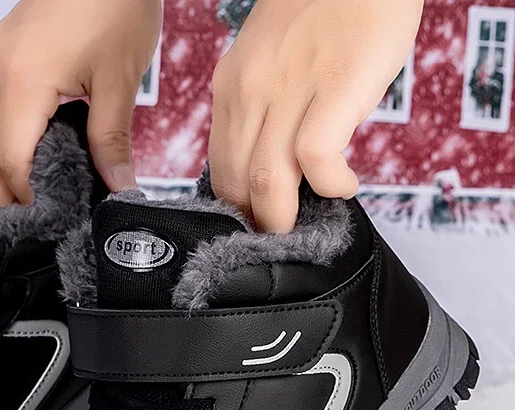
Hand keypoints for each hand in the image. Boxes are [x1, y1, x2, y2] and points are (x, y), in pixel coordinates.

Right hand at [0, 0, 161, 205]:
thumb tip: (119, 187)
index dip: (23, 197)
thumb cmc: (115, 4)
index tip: (45, 219)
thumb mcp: (119, 80)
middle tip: (25, 219)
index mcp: (24, 80)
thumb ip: (112, 140)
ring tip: (24, 194)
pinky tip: (26, 155)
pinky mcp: (0, 52)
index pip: (9, 160)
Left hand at [209, 0, 423, 231]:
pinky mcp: (333, 89)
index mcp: (231, 86)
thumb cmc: (325, 9)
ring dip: (281, 218)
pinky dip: (329, 186)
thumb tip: (270, 164)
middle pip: (234, 182)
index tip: (252, 223)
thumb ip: (262, 107)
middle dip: (253, 221)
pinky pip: (316, 160)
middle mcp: (250, 91)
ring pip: (265, 181)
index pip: (218, 167)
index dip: (234, 206)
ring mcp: (290, 91)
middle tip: (276, 235)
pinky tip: (344, 186)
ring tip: (300, 225)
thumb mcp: (270, 58)